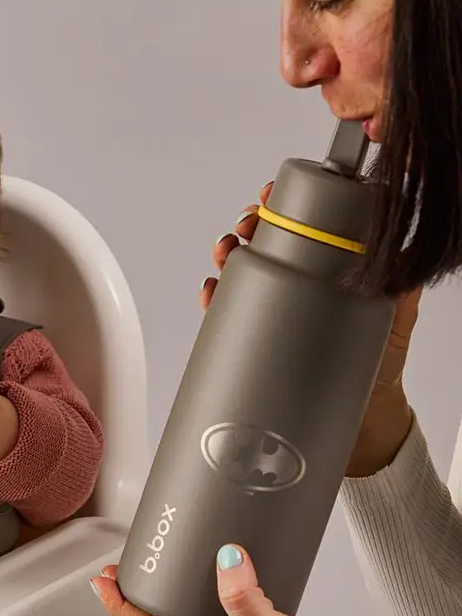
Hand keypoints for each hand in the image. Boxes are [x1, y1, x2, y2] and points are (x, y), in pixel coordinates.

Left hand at [91, 549, 387, 615]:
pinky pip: (227, 601)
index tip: (101, 581)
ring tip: (160, 561)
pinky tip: (220, 567)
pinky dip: (213, 582)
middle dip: (142, 592)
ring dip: (174, 586)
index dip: (123, 604)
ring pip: (195, 608)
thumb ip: (243, 598)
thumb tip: (225, 558)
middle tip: (122, 565)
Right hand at [203, 182, 418, 475]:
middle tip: (247, 228)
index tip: (271, 198)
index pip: (303, 225)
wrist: (361, 418)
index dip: (284, 205)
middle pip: (265, 241)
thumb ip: (399, 282)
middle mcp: (298, 283)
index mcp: (328, 268)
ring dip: (227, 253)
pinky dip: (214, 296)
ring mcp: (274, 309)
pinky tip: (212, 291)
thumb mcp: (395, 314)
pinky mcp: (254, 338)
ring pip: (241, 269)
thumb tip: (403, 252)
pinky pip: (226, 310)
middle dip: (249, 225)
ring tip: (226, 254)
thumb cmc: (381, 363)